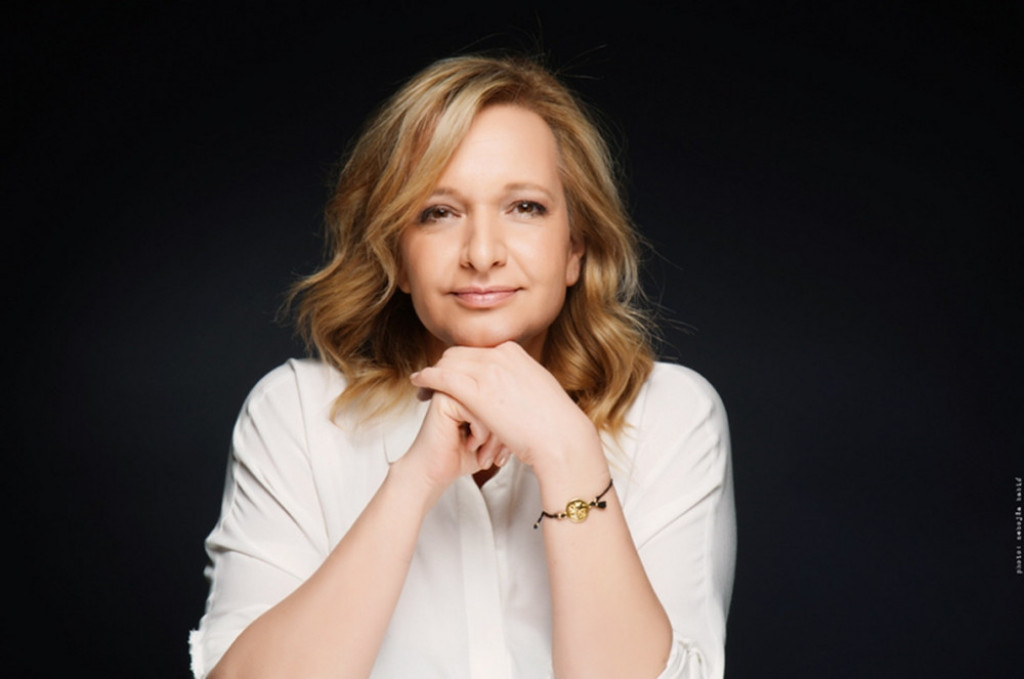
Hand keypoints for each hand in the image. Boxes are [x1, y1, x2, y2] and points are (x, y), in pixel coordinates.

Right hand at [399, 389, 503, 493]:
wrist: (436, 472)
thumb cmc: (465, 455)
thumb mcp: (498, 432)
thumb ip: (510, 413)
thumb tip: (533, 404)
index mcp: (479, 385)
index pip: (509, 397)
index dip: (511, 426)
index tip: (504, 450)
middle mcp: (466, 381)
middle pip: (502, 400)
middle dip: (503, 433)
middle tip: (494, 456)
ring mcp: (454, 386)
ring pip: (492, 405)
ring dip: (492, 437)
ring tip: (484, 454)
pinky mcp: (445, 397)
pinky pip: (478, 411)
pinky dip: (480, 434)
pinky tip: (470, 444)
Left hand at [409, 342, 600, 473]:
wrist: (560, 437)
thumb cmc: (553, 423)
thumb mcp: (537, 389)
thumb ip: (520, 380)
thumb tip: (512, 385)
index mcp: (514, 352)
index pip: (477, 351)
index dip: (461, 363)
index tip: (453, 375)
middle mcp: (500, 354)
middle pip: (459, 353)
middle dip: (444, 366)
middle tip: (433, 382)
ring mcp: (488, 370)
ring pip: (448, 362)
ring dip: (433, 373)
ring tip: (423, 387)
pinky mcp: (477, 389)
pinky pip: (442, 376)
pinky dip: (427, 377)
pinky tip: (419, 383)